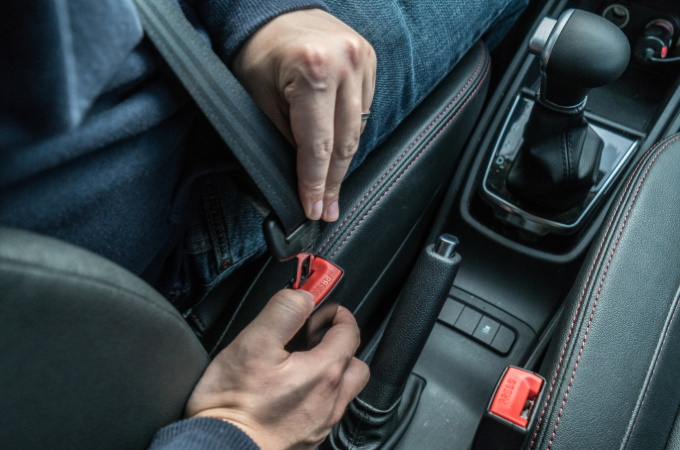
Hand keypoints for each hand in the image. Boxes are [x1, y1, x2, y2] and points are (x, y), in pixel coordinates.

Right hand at [185, 289, 369, 448]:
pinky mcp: (307, 439)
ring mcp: (321, 423)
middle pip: (354, 362)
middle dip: (339, 343)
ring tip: (300, 363)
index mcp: (324, 372)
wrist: (221, 449)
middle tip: (312, 336)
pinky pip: (325, 410)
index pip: (349, 332)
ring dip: (330, 370)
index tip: (320, 308)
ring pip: (342, 389)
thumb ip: (284, 312)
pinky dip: (317, 394)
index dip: (336, 313)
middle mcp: (330, 400)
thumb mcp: (254, 343)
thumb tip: (303, 295)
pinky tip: (290, 391)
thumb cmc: (234, 405)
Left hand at [232, 9, 376, 221]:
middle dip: (334, 181)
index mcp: (313, 70)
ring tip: (333, 189)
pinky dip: (350, 133)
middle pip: (344, 141)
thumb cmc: (259, 53)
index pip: (318, 144)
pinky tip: (339, 151)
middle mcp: (345, 63)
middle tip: (328, 209)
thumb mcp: (260, 99)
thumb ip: (284, 137)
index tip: (314, 209)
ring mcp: (362, 59)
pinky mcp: (369, 60)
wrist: (272, 11)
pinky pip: (364, 109)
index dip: (315, 183)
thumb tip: (304, 177)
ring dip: (344, 162)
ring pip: (358, 128)